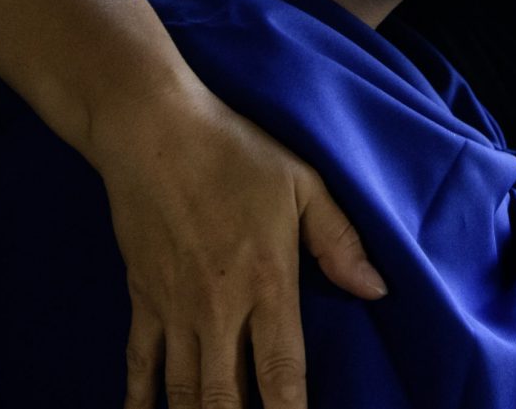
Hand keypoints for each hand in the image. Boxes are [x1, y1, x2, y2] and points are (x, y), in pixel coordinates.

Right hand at [97, 94, 386, 408]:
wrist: (154, 131)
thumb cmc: (234, 152)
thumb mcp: (302, 184)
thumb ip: (339, 241)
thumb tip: (376, 290)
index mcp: (267, 283)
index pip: (282, 373)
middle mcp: (219, 309)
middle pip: (226, 397)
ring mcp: (175, 308)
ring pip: (183, 391)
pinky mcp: (143, 299)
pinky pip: (139, 364)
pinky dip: (140, 399)